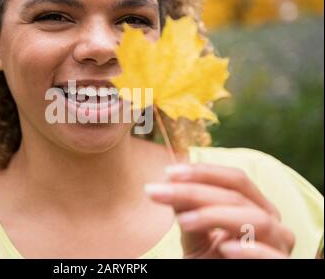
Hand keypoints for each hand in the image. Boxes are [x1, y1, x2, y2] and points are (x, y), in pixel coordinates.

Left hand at [145, 163, 295, 257]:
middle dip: (194, 191)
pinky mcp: (281, 267)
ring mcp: (279, 246)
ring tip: (182, 221)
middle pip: (237, 196)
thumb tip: (169, 179)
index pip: (234, 179)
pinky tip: (224, 247)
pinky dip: (249, 249)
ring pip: (254, 220)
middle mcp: (272, 222)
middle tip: (158, 192)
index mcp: (255, 206)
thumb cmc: (210, 260)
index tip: (168, 172)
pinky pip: (272, 257)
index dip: (203, 172)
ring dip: (214, 216)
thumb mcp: (194, 232)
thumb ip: (186, 208)